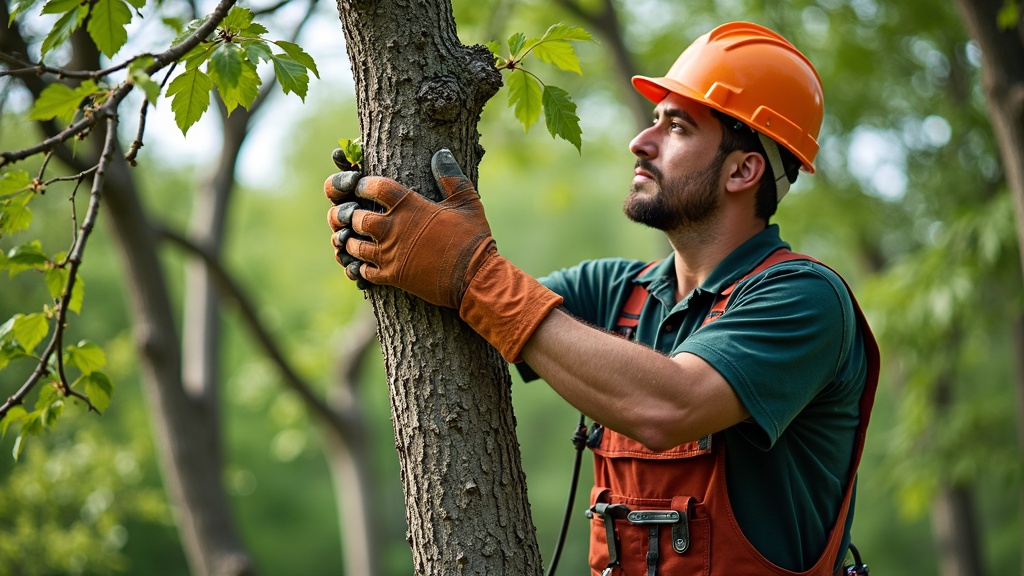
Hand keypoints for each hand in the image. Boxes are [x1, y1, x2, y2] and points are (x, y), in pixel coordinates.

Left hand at [326, 148, 562, 361]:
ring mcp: (390, 254)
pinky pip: (361, 271)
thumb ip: (451, 176)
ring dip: (349, 240)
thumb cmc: (472, 238)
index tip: (361, 185)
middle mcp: (393, 229)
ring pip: (352, 245)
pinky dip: (356, 267)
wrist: (474, 278)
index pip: (373, 186)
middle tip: (352, 213)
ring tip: (353, 237)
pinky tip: (360, 263)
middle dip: (349, 214)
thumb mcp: (467, 202)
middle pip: (354, 216)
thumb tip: (440, 154)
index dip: (362, 183)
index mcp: (409, 206)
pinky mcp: (391, 277)